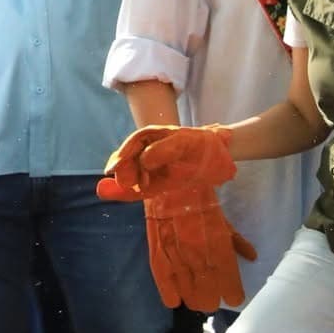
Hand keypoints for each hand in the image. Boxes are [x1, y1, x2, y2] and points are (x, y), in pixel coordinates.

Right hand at [98, 125, 235, 200]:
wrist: (220, 157)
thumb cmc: (202, 143)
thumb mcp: (184, 142)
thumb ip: (164, 149)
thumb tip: (144, 161)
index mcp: (149, 137)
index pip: (131, 146)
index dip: (122, 158)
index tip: (113, 169)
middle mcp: (145, 152)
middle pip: (126, 163)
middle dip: (124, 172)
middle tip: (129, 183)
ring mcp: (149, 169)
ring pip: (131, 177)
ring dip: (128, 185)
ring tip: (134, 189)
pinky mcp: (156, 183)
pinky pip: (140, 189)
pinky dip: (133, 194)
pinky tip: (130, 196)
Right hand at [142, 187, 257, 312]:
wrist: (173, 185)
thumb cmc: (202, 204)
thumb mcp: (224, 222)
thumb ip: (237, 241)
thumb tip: (253, 257)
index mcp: (217, 243)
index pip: (227, 273)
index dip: (231, 290)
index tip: (235, 300)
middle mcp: (198, 251)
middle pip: (205, 284)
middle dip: (210, 298)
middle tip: (213, 304)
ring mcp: (176, 251)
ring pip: (186, 284)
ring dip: (192, 298)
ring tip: (198, 306)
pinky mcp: (158, 249)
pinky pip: (162, 275)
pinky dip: (167, 290)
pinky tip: (174, 302)